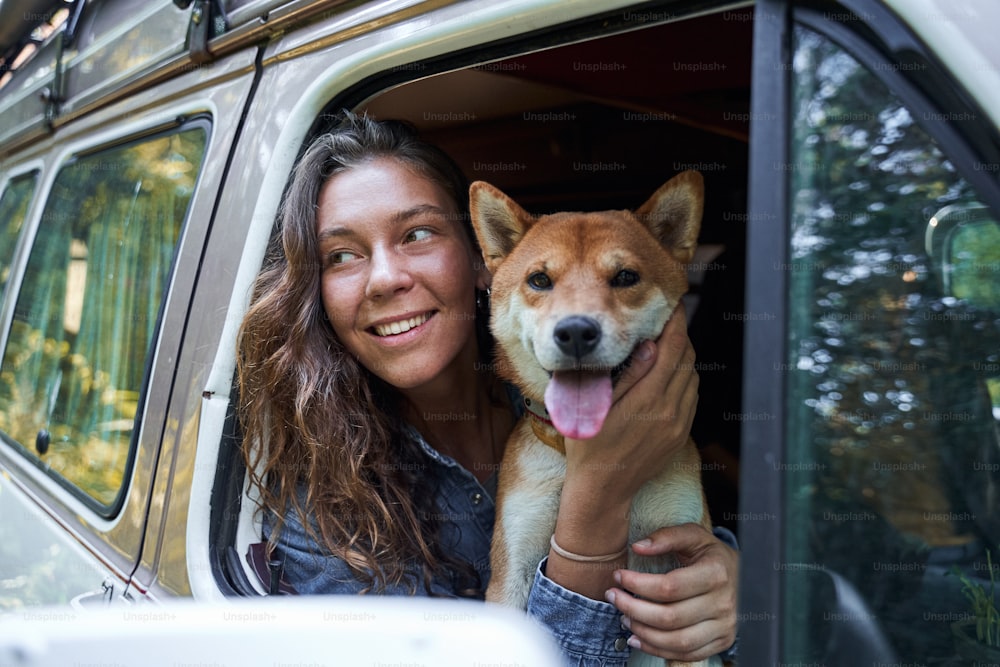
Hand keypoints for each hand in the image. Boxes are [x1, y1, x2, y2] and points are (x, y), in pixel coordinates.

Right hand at [562, 302, 699, 504]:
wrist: (603, 490)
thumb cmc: (590, 447)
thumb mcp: (600, 406)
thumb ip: (628, 374)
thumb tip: (651, 345)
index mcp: (650, 399)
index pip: (674, 349)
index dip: (677, 323)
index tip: (674, 305)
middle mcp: (671, 411)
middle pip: (688, 360)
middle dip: (681, 335)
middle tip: (667, 319)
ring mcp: (679, 425)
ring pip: (693, 377)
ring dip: (684, 357)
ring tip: (666, 344)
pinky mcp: (681, 435)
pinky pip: (691, 397)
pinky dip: (684, 378)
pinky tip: (668, 374)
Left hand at [606, 524, 737, 661]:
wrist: (747, 577)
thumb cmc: (713, 555)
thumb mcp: (695, 536)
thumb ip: (667, 536)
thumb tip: (638, 547)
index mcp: (716, 573)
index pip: (669, 587)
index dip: (638, 584)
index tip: (618, 576)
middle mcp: (723, 603)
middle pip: (670, 617)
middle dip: (633, 609)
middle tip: (613, 597)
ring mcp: (725, 626)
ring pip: (677, 640)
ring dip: (643, 632)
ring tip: (624, 618)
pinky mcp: (722, 641)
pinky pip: (687, 653)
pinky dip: (658, 649)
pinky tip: (638, 637)